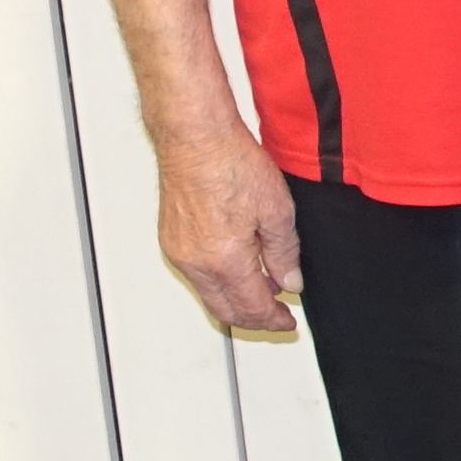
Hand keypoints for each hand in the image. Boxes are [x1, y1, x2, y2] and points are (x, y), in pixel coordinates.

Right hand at [155, 124, 303, 332]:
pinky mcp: (170, 239)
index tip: (288, 323)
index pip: (252, 307)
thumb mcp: (276, 210)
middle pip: (225, 310)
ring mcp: (179, 252)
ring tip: (263, 293)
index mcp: (225, 259)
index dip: (273, 320)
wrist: (195, 138)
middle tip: (277, 318)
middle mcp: (196, 262)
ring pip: (209, 295)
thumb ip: (284, 253)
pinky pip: (197, 276)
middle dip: (254, 320)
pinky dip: (220, 283)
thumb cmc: (231, 163)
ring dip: (236, 301)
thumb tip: (289, 282)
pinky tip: (239, 271)